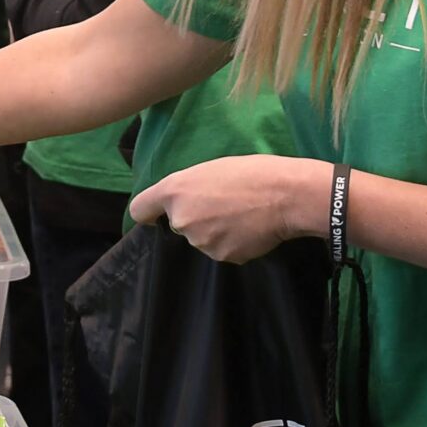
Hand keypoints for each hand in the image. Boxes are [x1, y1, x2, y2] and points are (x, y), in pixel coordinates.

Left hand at [130, 155, 328, 263]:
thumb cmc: (252, 172)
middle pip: (179, 224)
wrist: (286, 195)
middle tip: (224, 204)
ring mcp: (201, 242)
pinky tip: (250, 229)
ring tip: (242, 215)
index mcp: (175, 190)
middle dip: (196, 217)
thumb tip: (185, 204)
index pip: (140, 210)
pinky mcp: (222, 257)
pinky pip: (222, 250)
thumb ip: (190, 188)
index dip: (150, 213)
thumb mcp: (212, 168)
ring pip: (202, 238)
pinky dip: (233, 243)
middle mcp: (181, 219)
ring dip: (215, 231)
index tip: (157, 215)